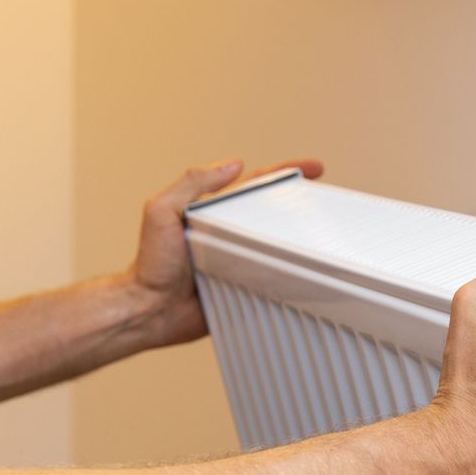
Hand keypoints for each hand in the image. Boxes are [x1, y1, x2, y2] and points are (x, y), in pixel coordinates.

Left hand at [127, 156, 325, 346]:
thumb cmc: (150, 264)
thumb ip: (192, 183)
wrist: (151, 310)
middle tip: (324, 201)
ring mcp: (237, 260)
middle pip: (271, 214)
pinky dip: (289, 273)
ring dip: (298, 240)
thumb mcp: (162, 210)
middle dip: (299, 204)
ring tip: (322, 234)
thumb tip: (231, 164)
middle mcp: (228, 234)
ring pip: (276, 245)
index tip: (310, 169)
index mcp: (212, 211)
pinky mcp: (243, 286)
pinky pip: (272, 278)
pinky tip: (306, 271)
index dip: (283, 173)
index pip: (254, 185)